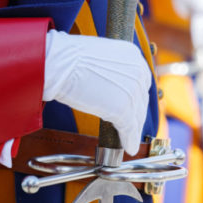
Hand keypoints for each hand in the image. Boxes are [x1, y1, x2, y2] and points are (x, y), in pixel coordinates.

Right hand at [43, 30, 151, 154]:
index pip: (141, 82)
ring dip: (132, 130)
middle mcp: (138, 71)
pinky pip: (130, 129)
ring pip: (137, 116)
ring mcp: (132, 91)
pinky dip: (129, 140)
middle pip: (141, 100)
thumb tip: (109, 82)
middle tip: (130, 124)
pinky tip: (128, 147)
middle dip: (136, 114)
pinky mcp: (124, 110)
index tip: (131, 105)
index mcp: (132, 55)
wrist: (61, 64)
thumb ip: (110, 69)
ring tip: (129, 140)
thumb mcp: (99, 57)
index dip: (136, 97)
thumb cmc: (69, 58)